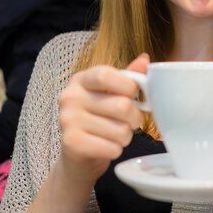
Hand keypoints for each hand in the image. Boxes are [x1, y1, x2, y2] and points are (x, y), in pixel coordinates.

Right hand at [57, 54, 148, 183]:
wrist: (77, 153)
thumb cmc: (99, 117)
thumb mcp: (111, 93)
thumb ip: (128, 77)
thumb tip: (144, 59)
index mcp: (81, 79)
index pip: (106, 75)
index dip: (128, 86)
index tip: (134, 95)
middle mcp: (70, 97)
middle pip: (121, 106)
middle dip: (135, 117)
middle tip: (131, 121)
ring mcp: (68, 120)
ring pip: (120, 130)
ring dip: (126, 136)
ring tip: (117, 134)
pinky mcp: (72, 143)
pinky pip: (112, 148)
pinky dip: (117, 149)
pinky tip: (108, 146)